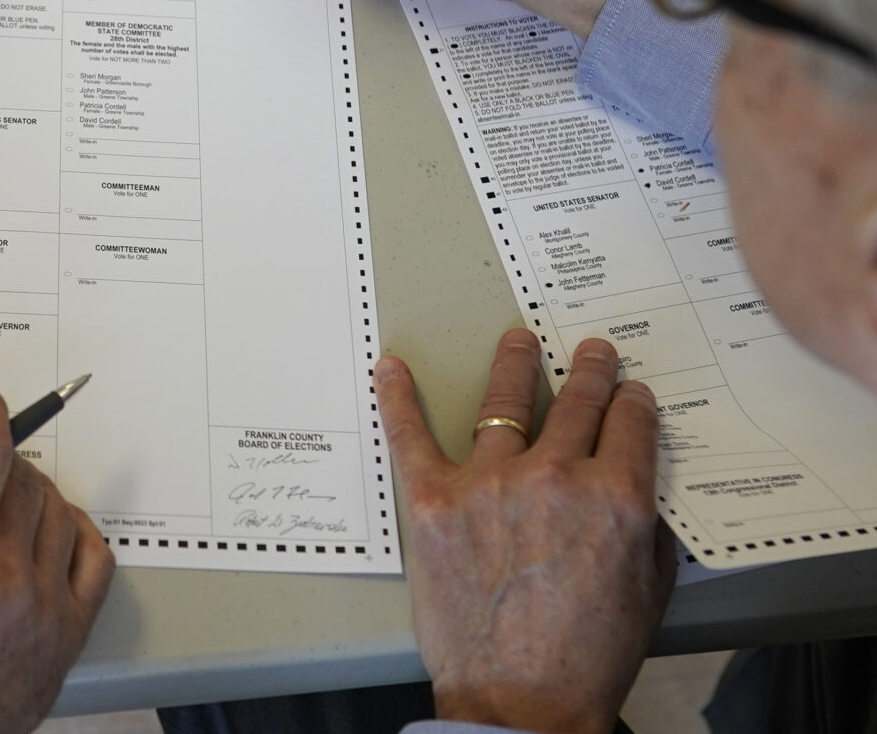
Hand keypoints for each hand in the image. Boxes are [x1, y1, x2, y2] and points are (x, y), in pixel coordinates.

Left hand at [376, 329, 673, 733]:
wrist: (521, 700)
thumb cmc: (588, 656)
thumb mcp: (648, 588)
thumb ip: (645, 525)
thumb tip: (636, 483)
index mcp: (616, 496)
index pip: (629, 423)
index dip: (632, 403)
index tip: (629, 392)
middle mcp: (555, 477)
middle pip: (576, 403)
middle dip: (589, 372)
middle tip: (591, 353)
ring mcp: (488, 484)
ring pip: (504, 404)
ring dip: (514, 365)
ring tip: (516, 341)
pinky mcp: (432, 501)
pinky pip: (409, 435)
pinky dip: (396, 398)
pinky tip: (390, 369)